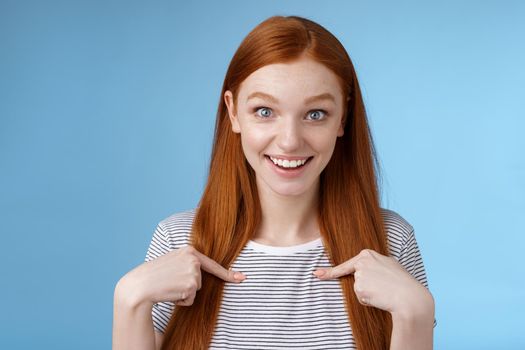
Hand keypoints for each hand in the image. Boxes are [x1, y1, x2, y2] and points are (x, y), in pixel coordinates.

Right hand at [119, 245, 245, 306]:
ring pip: (196, 290)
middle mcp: (194, 259)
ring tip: (169, 287)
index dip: (228, 273)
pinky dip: (182, 301)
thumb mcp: (172, 263)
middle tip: (170, 282)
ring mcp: (193, 271)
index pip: (212, 264)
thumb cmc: (153, 275)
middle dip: (188, 286)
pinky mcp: (191, 285)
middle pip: (201, 281)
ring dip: (184, 293)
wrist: (139, 285)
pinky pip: (191, 299)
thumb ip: (187, 264)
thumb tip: (198, 276)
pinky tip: (170, 293)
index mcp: (189, 250)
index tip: (241, 278)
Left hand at [313, 249, 431, 315]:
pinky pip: (361, 298)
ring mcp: (359, 274)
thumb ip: (374, 264)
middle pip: (355, 279)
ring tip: (385, 291)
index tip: (317, 274)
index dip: (330, 272)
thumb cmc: (403, 282)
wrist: (410, 297)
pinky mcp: (359, 287)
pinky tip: (380, 297)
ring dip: (369, 294)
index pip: (347, 264)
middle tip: (382, 288)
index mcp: (368, 253)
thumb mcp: (389, 265)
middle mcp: (361, 262)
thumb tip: (362, 270)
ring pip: (358, 289)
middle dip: (363, 287)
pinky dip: (369, 301)